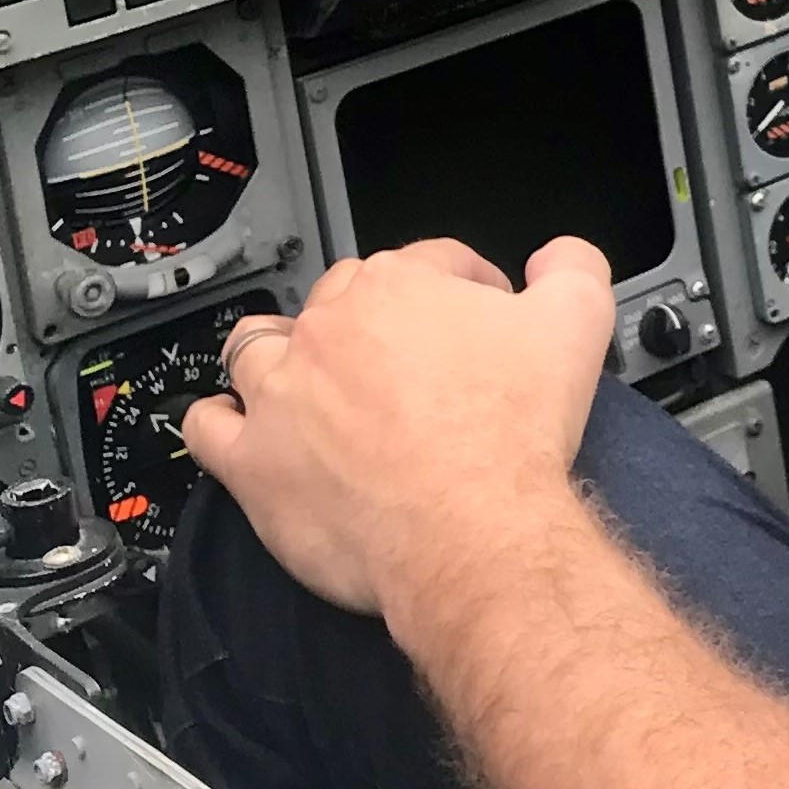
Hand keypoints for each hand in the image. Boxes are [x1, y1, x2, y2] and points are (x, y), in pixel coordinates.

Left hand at [183, 236, 615, 621]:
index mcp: (399, 287)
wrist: (473, 531)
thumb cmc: (513, 436)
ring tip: (312, 377)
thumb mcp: (579, 323)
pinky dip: (223, 422)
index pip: (431, 261)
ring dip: (282, 354)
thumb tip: (556, 257)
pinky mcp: (253, 462)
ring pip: (258, 348)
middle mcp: (330, 329)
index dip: (467, 285)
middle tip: (415, 360)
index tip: (485, 315)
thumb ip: (574, 267)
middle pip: (341, 297)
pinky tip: (246, 427)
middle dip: (377, 317)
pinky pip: (210, 427)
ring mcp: (282, 394)